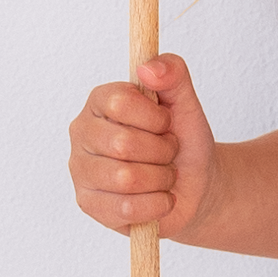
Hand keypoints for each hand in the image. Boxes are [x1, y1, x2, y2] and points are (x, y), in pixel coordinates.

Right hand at [68, 54, 217, 240]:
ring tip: (164, 174)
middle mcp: (82, 133)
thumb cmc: (184, 141)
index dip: (154, 117)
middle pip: (123, 144)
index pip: (119, 102)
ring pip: (125, 178)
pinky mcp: (88, 204)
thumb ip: (173, 73)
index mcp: (100, 101)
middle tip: (168, 152)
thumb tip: (148, 68)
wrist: (196, 184)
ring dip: (161, 178)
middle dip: (162, 151)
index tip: (165, 123)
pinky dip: (156, 204)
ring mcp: (81, 170)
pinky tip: (159, 197)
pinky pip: (126, 208)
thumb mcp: (186, 102)